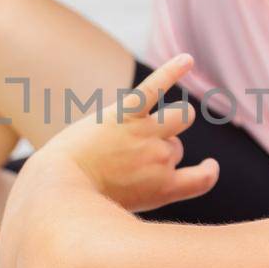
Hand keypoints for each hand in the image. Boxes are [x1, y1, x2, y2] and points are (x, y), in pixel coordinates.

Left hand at [37, 53, 218, 213]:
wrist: (59, 186)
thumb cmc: (82, 200)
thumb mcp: (122, 207)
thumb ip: (143, 189)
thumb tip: (147, 173)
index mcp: (164, 189)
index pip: (203, 179)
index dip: (208, 172)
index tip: (209, 166)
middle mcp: (162, 160)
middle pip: (177, 146)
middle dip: (161, 147)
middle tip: (125, 157)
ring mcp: (147, 134)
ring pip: (182, 116)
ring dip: (173, 116)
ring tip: (151, 118)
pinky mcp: (128, 112)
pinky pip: (157, 86)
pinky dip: (174, 70)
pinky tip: (187, 59)